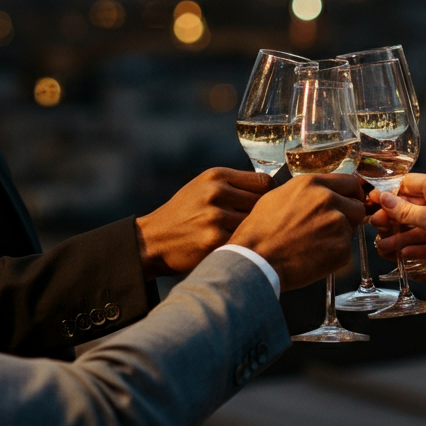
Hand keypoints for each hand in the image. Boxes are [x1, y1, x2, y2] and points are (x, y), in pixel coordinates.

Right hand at [136, 168, 271, 277]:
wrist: (153, 240)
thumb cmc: (184, 214)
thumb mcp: (203, 188)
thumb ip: (233, 186)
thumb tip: (272, 190)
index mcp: (216, 175)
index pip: (264, 181)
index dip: (270, 196)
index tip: (268, 207)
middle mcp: (216, 192)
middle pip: (263, 203)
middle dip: (262, 216)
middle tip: (258, 227)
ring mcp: (215, 216)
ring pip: (255, 223)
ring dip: (253, 233)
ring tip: (246, 239)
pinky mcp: (214, 240)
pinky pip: (243, 241)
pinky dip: (243, 246)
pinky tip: (237, 249)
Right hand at [229, 174, 364, 290]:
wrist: (256, 260)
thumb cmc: (260, 232)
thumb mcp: (278, 197)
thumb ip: (306, 192)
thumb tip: (321, 193)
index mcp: (312, 184)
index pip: (349, 182)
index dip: (350, 194)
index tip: (348, 201)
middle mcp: (328, 199)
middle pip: (356, 205)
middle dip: (348, 216)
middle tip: (329, 228)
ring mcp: (337, 223)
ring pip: (352, 228)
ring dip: (340, 235)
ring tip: (315, 243)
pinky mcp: (341, 248)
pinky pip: (346, 249)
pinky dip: (335, 254)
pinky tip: (314, 256)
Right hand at [369, 174, 425, 287]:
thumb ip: (407, 211)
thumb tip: (384, 198)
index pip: (409, 184)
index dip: (390, 191)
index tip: (372, 200)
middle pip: (410, 207)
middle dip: (392, 217)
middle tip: (374, 224)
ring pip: (416, 228)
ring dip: (400, 236)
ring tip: (383, 245)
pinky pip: (425, 244)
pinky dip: (414, 249)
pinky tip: (401, 254)